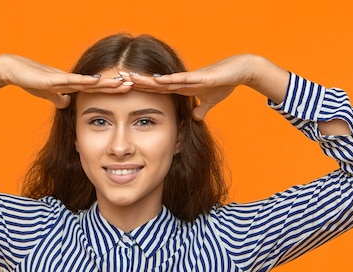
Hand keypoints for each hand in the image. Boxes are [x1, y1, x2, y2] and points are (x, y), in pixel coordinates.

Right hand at [0, 54, 131, 106]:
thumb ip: (59, 99)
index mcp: (75, 85)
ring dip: (111, 82)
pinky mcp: (56, 79)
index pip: (100, 89)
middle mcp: (75, 80)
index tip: (133, 93)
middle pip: (102, 83)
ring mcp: (66, 78)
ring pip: (93, 81)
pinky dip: (89, 82)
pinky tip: (101, 81)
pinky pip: (75, 81)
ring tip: (129, 82)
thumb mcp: (49, 95)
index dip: (116, 91)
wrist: (13, 70)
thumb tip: (68, 104)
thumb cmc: (31, 81)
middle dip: (120, 85)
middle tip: (141, 85)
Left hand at [129, 54, 288, 119]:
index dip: (139, 91)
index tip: (123, 92)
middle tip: (114, 82)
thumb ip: (199, 110)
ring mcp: (186, 79)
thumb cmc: (223, 84)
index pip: (154, 90)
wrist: (238, 72)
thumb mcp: (208, 102)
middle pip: (152, 83)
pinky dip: (166, 81)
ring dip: (144, 80)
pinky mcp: (196, 78)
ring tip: (126, 78)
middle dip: (134, 83)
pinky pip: (178, 80)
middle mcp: (179, 82)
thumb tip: (194, 119)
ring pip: (160, 80)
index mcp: (179, 88)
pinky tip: (153, 80)